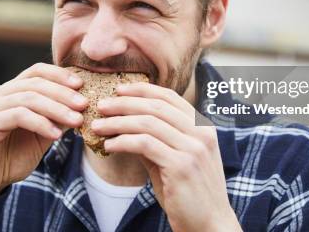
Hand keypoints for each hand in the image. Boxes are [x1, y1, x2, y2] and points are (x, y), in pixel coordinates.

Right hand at [0, 63, 86, 197]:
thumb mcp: (42, 134)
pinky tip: (56, 135)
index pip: (36, 72)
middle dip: (63, 93)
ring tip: (77, 120)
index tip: (81, 84)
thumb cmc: (12, 156)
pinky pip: (19, 116)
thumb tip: (82, 104)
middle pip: (35, 83)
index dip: (59, 75)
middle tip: (84, 104)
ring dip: (57, 108)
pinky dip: (41, 123)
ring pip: (29, 98)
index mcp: (9, 91)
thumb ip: (56, 118)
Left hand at [92, 82, 241, 231]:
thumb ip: (156, 140)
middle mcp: (201, 133)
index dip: (142, 90)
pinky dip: (123, 141)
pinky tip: (109, 145)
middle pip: (156, 106)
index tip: (118, 90)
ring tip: (98, 126)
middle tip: (101, 106)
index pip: (169, 97)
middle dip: (124, 103)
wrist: (210, 225)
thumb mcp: (174, 160)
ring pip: (148, 123)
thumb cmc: (189, 194)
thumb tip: (126, 125)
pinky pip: (145, 145)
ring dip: (118, 122)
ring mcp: (193, 148)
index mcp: (203, 127)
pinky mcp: (181, 165)